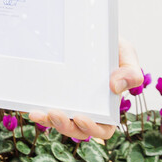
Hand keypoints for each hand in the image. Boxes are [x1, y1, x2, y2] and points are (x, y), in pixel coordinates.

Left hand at [29, 38, 143, 139]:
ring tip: (39, 113)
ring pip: (59, 122)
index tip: (80, 118)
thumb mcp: (125, 53)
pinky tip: (30, 108)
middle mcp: (88, 107)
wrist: (88, 31)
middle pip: (78, 129)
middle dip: (66, 127)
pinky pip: (45, 107)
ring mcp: (68, 101)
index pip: (103, 127)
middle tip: (54, 114)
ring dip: (49, 121)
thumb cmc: (110, 46)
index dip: (92, 128)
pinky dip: (39, 111)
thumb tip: (116, 88)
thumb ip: (131, 71)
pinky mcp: (53, 92)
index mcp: (108, 105)